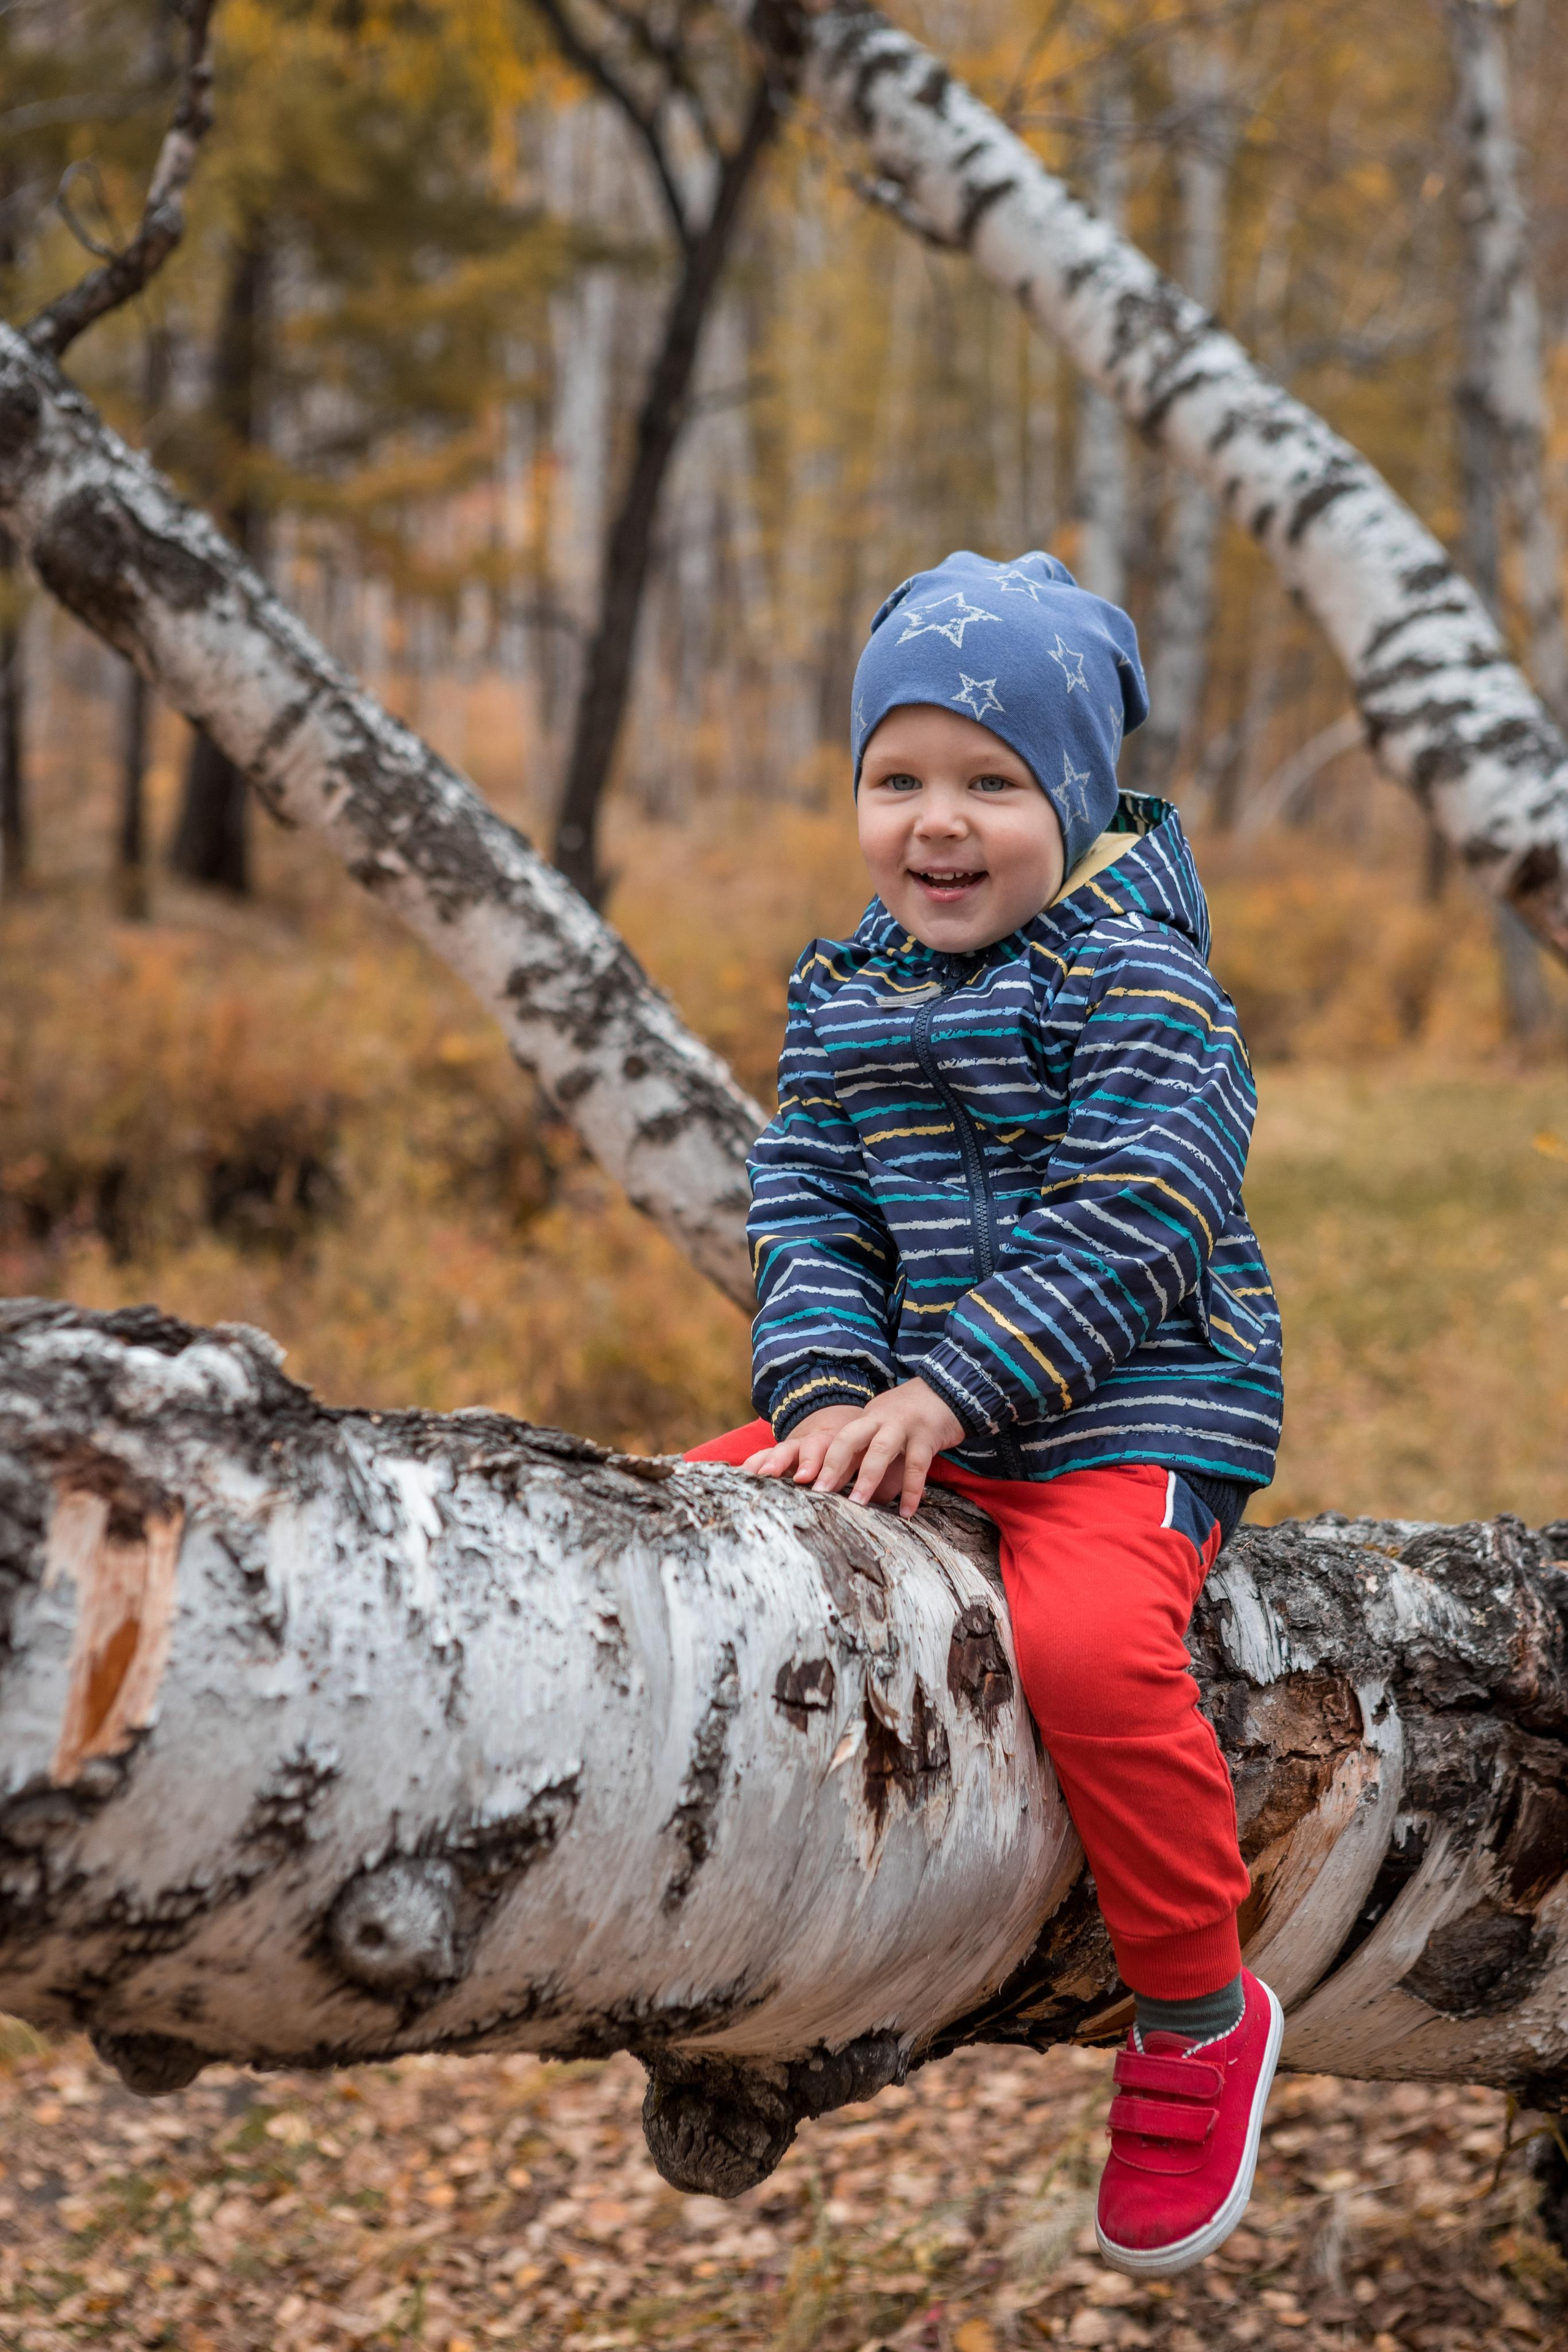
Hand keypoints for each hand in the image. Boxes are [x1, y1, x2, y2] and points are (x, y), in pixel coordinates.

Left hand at [744, 1381, 964, 1518]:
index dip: (819, 1460)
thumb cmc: (911, 1418)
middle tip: (819, 1493)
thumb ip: (868, 1457)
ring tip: (857, 1505)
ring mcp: (903, 1425)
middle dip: (833, 1465)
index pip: (837, 1440)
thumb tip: (851, 1493)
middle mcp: (879, 1419)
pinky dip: (911, 1490)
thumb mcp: (884, 1432)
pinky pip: (917, 1465)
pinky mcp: (927, 1435)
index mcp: (865, 1420)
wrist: (946, 1390)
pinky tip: (907, 1512)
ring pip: (880, 1449)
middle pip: (849, 1438)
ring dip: (868, 1477)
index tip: (801, 1482)